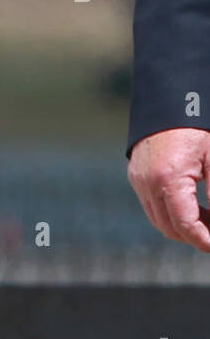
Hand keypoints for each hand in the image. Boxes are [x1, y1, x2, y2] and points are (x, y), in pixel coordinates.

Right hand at [127, 128, 209, 251]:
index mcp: (167, 178)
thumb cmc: (196, 126)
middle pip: (169, 227)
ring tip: (207, 218)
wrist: (170, 98)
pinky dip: (170, 212)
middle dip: (194, 236)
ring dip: (182, 226)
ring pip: (158, 219)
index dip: (204, 240)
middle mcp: (146, 181)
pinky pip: (151, 204)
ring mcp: (138, 178)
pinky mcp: (136, 174)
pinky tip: (191, 205)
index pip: (185, 225)